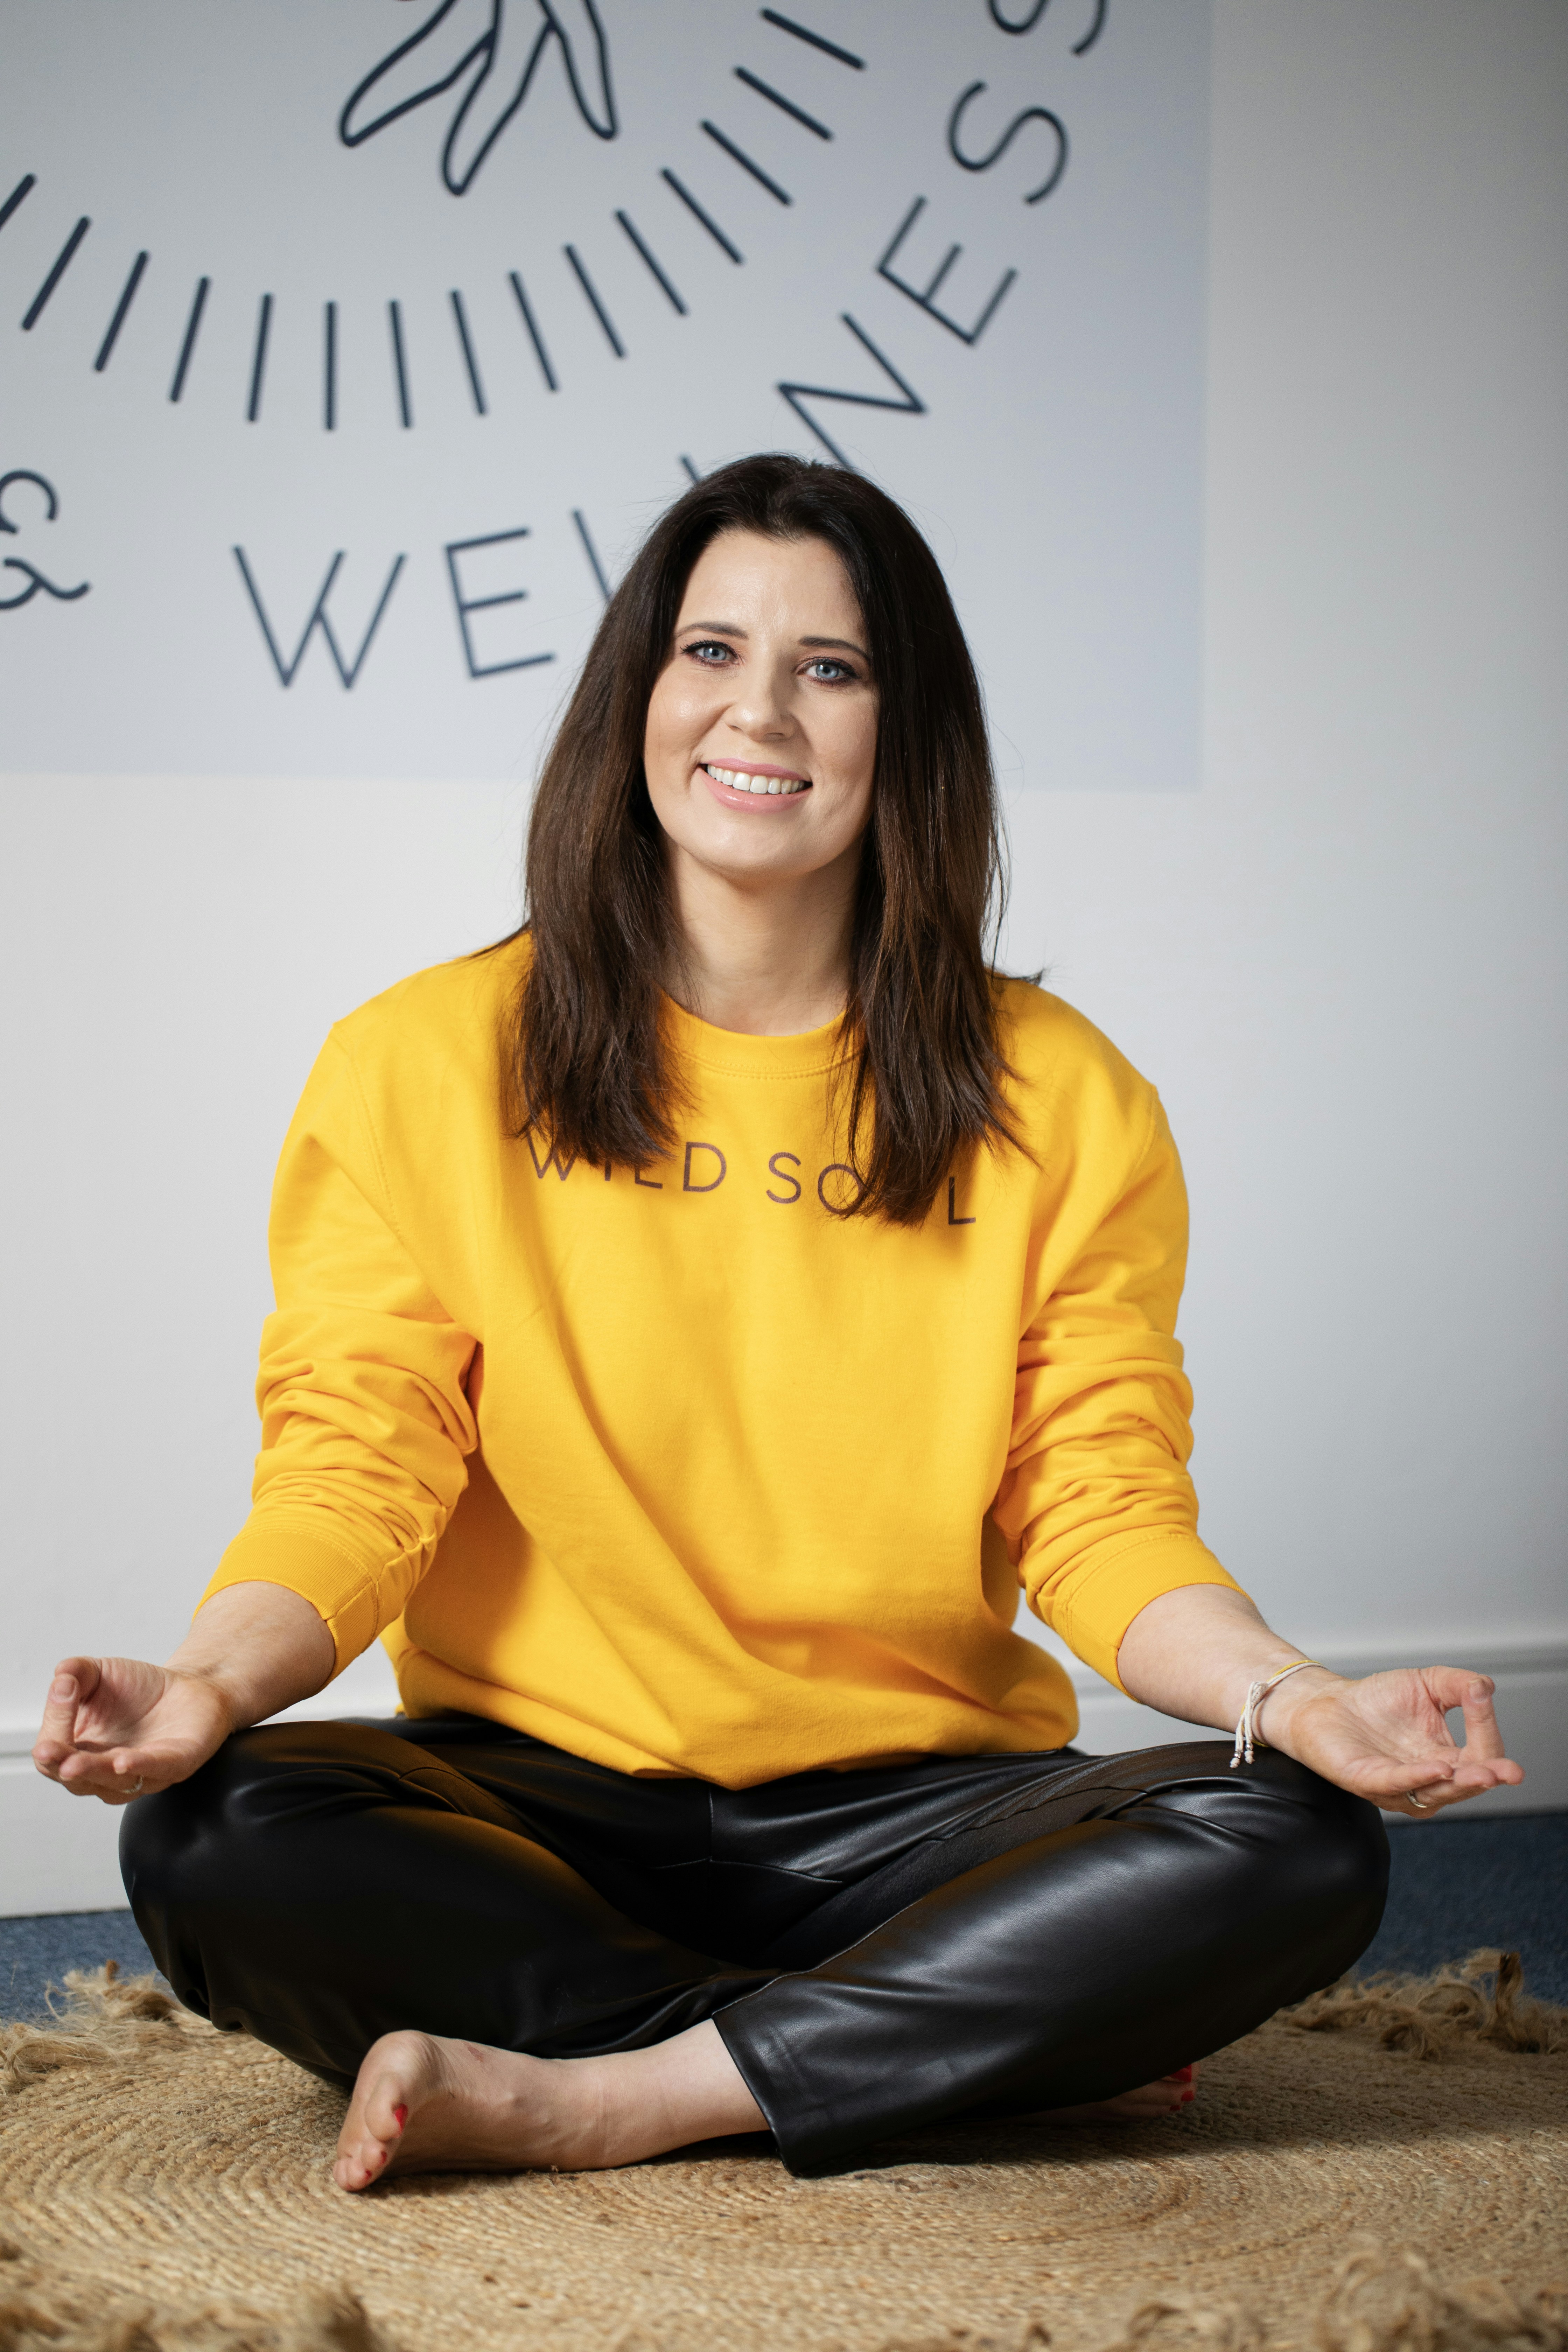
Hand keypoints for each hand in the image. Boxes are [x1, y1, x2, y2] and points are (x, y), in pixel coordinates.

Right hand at [32, 1655, 233, 1804]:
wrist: (190, 1686)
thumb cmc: (140, 1689)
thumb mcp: (101, 1674)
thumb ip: (77, 1672)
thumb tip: (59, 1676)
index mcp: (82, 1752)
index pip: (54, 1758)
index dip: (51, 1735)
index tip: (59, 1699)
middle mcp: (107, 1772)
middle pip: (78, 1780)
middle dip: (63, 1765)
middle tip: (50, 1751)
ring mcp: (142, 1774)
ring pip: (113, 1782)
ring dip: (94, 1771)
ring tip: (76, 1762)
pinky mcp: (176, 1765)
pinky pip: (155, 1770)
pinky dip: (139, 1766)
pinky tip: (123, 1760)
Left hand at [1264, 1665, 1523, 1819]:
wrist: (1328, 1702)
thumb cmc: (1377, 1700)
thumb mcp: (1426, 1684)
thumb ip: (1459, 1685)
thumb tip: (1487, 1687)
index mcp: (1446, 1758)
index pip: (1479, 1755)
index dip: (1488, 1732)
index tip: (1483, 1700)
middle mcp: (1426, 1780)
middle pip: (1465, 1783)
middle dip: (1488, 1776)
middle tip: (1509, 1771)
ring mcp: (1398, 1786)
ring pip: (1436, 1791)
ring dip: (1460, 1781)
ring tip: (1483, 1772)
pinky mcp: (1367, 1781)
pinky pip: (1396, 1784)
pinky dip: (1418, 1777)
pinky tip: (1437, 1767)